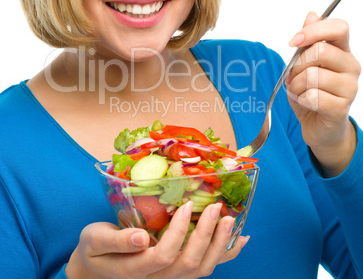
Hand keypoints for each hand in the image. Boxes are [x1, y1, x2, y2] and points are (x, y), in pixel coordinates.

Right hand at [65, 201, 248, 278]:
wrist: (96, 268)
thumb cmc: (93, 250)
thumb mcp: (95, 240)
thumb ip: (116, 240)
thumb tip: (141, 236)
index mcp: (137, 269)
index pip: (165, 255)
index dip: (180, 231)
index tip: (187, 204)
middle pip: (190, 265)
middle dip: (207, 235)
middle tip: (217, 207)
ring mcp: (169, 278)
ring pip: (201, 270)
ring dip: (220, 246)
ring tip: (230, 220)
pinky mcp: (176, 272)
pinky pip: (203, 268)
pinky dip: (224, 255)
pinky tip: (239, 241)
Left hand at [285, 12, 360, 175]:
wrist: (318, 125)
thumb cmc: (311, 92)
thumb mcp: (304, 64)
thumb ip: (308, 42)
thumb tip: (312, 14)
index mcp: (342, 51)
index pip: (339, 28)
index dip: (314, 31)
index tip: (294, 41)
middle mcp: (351, 67)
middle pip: (320, 51)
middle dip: (297, 65)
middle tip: (293, 76)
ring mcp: (349, 88)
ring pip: (312, 76)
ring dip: (296, 85)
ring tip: (299, 91)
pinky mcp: (341, 108)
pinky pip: (312, 97)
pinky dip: (301, 100)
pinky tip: (306, 103)